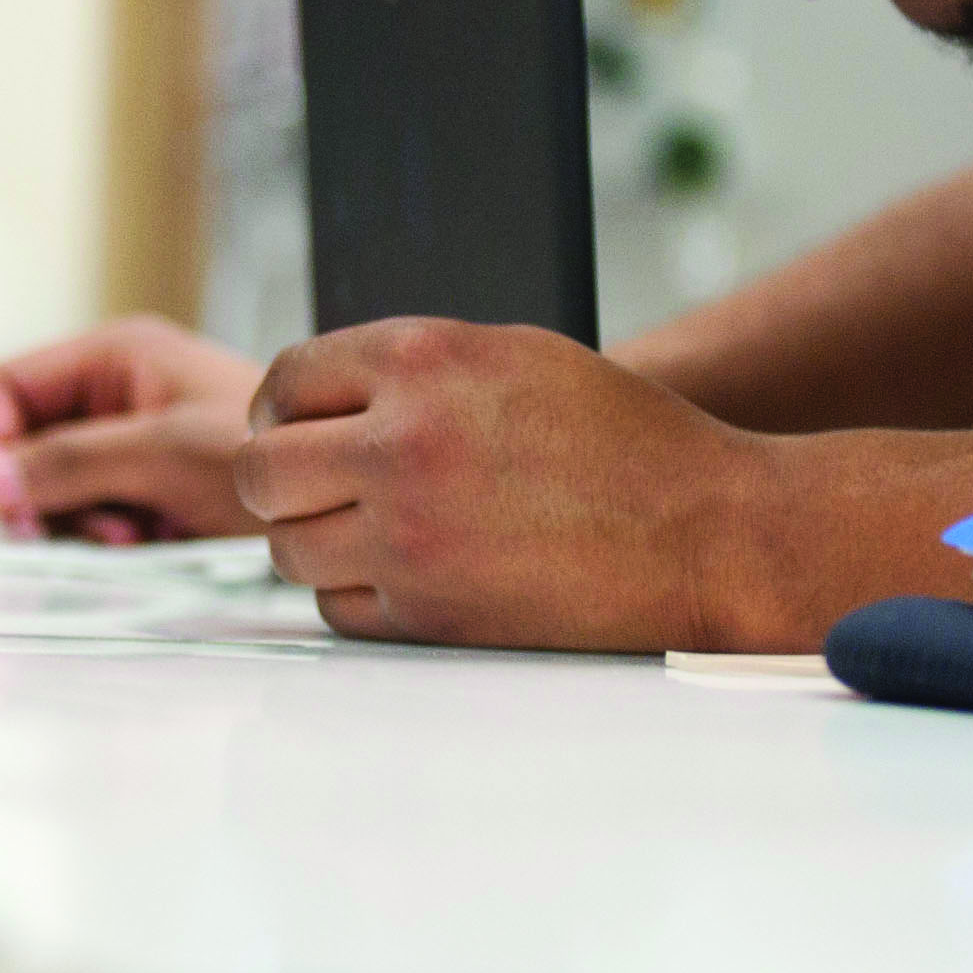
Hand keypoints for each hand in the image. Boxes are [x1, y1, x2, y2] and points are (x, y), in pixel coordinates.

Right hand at [0, 315, 262, 541]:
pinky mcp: (148, 484)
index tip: (0, 500)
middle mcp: (116, 392)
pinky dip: (109, 535)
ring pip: (56, 486)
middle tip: (76, 525)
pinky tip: (152, 538)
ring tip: (135, 529)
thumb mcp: (162, 453)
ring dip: (81, 519)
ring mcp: (131, 440)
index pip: (5, 387)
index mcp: (114, 356)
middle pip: (25, 444)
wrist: (342, 490)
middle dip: (42, 492)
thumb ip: (72, 463)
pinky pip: (93, 513)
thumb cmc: (269, 450)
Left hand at [236, 319, 806, 649]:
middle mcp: (401, 443)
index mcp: (423, 360)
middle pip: (262, 472)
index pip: (288, 381)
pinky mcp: (430, 615)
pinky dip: (359, 595)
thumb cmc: (627, 442)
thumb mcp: (516, 357)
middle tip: (312, 488)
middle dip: (280, 480)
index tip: (295, 427)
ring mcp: (410, 536)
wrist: (709, 534)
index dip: (283, 408)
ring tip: (370, 531)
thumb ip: (413, 368)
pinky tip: (408, 575)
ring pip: (289, 547)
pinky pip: (339, 608)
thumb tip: (321, 396)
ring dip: (317, 540)